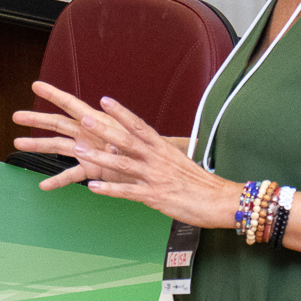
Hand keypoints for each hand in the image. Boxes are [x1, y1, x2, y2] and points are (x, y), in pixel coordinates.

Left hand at [12, 81, 239, 227]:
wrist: (220, 201)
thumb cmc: (198, 183)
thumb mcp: (176, 162)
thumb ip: (155, 155)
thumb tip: (136, 148)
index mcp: (163, 148)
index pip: (139, 125)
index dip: (121, 113)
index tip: (105, 100)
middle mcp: (158, 159)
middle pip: (128, 140)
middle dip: (105, 130)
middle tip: (85, 119)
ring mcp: (155, 177)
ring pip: (124, 165)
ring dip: (101, 158)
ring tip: (80, 151)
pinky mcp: (155, 197)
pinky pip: (128, 192)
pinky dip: (110, 189)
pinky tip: (93, 187)